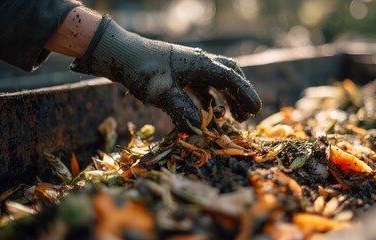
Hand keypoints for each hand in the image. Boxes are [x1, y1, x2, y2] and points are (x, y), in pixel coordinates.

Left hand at [71, 16, 260, 131]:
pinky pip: (202, 85)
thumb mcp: (162, 93)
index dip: (246, 96)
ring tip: (231, 117)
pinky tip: (207, 112)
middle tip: (246, 115)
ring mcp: (190, 66)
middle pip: (230, 75)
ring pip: (217, 80)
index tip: (256, 111)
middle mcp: (200, 62)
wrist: (119, 53)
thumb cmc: (142, 70)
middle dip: (240, 95)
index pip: (232, 80)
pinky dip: (209, 98)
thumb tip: (200, 130)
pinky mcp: (180, 72)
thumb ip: (183, 111)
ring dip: (226, 97)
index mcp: (202, 64)